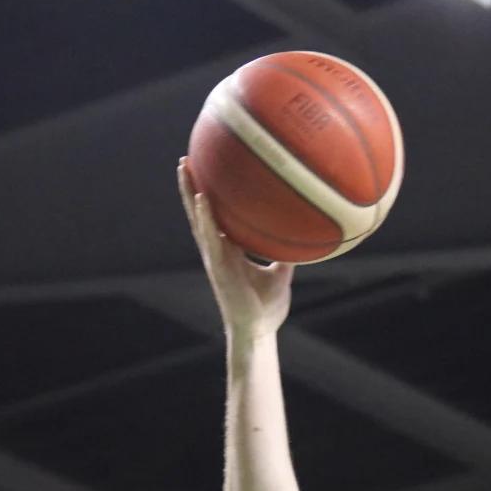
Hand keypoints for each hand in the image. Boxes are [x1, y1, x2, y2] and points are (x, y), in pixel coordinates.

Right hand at [179, 160, 291, 340]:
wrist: (258, 332)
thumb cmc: (267, 308)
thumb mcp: (282, 275)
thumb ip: (287, 256)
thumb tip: (306, 237)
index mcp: (229, 250)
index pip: (216, 216)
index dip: (208, 195)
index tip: (206, 170)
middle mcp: (217, 250)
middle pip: (200, 212)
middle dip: (191, 185)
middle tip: (187, 158)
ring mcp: (214, 257)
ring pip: (197, 219)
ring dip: (189, 192)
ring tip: (184, 167)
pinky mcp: (217, 267)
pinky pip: (210, 237)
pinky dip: (205, 218)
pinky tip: (202, 198)